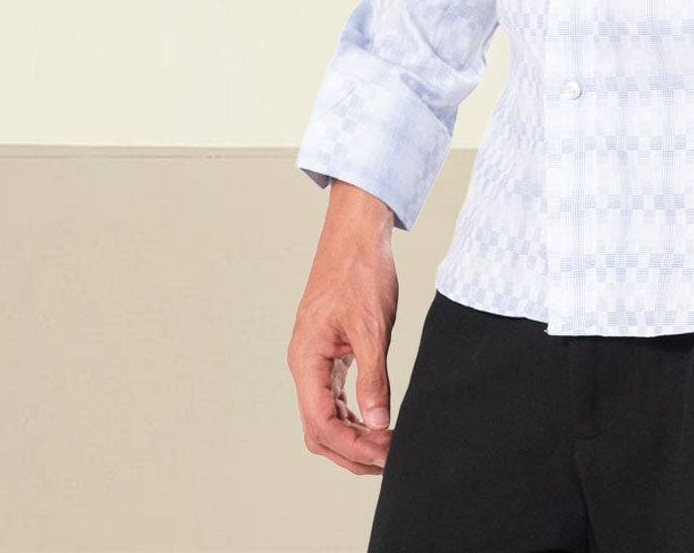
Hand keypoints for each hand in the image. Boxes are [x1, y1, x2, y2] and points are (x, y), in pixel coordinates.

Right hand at [287, 183, 400, 475]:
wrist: (357, 234)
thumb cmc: (360, 271)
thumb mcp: (373, 328)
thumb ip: (373, 378)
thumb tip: (379, 423)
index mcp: (307, 359)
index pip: (321, 423)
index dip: (352, 446)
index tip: (384, 454)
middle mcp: (305, 364)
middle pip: (319, 429)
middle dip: (350, 450)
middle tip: (388, 459)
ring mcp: (315, 358)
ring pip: (326, 415)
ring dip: (353, 436)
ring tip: (386, 446)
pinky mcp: (329, 351)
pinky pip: (334, 396)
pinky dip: (354, 414)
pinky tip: (376, 421)